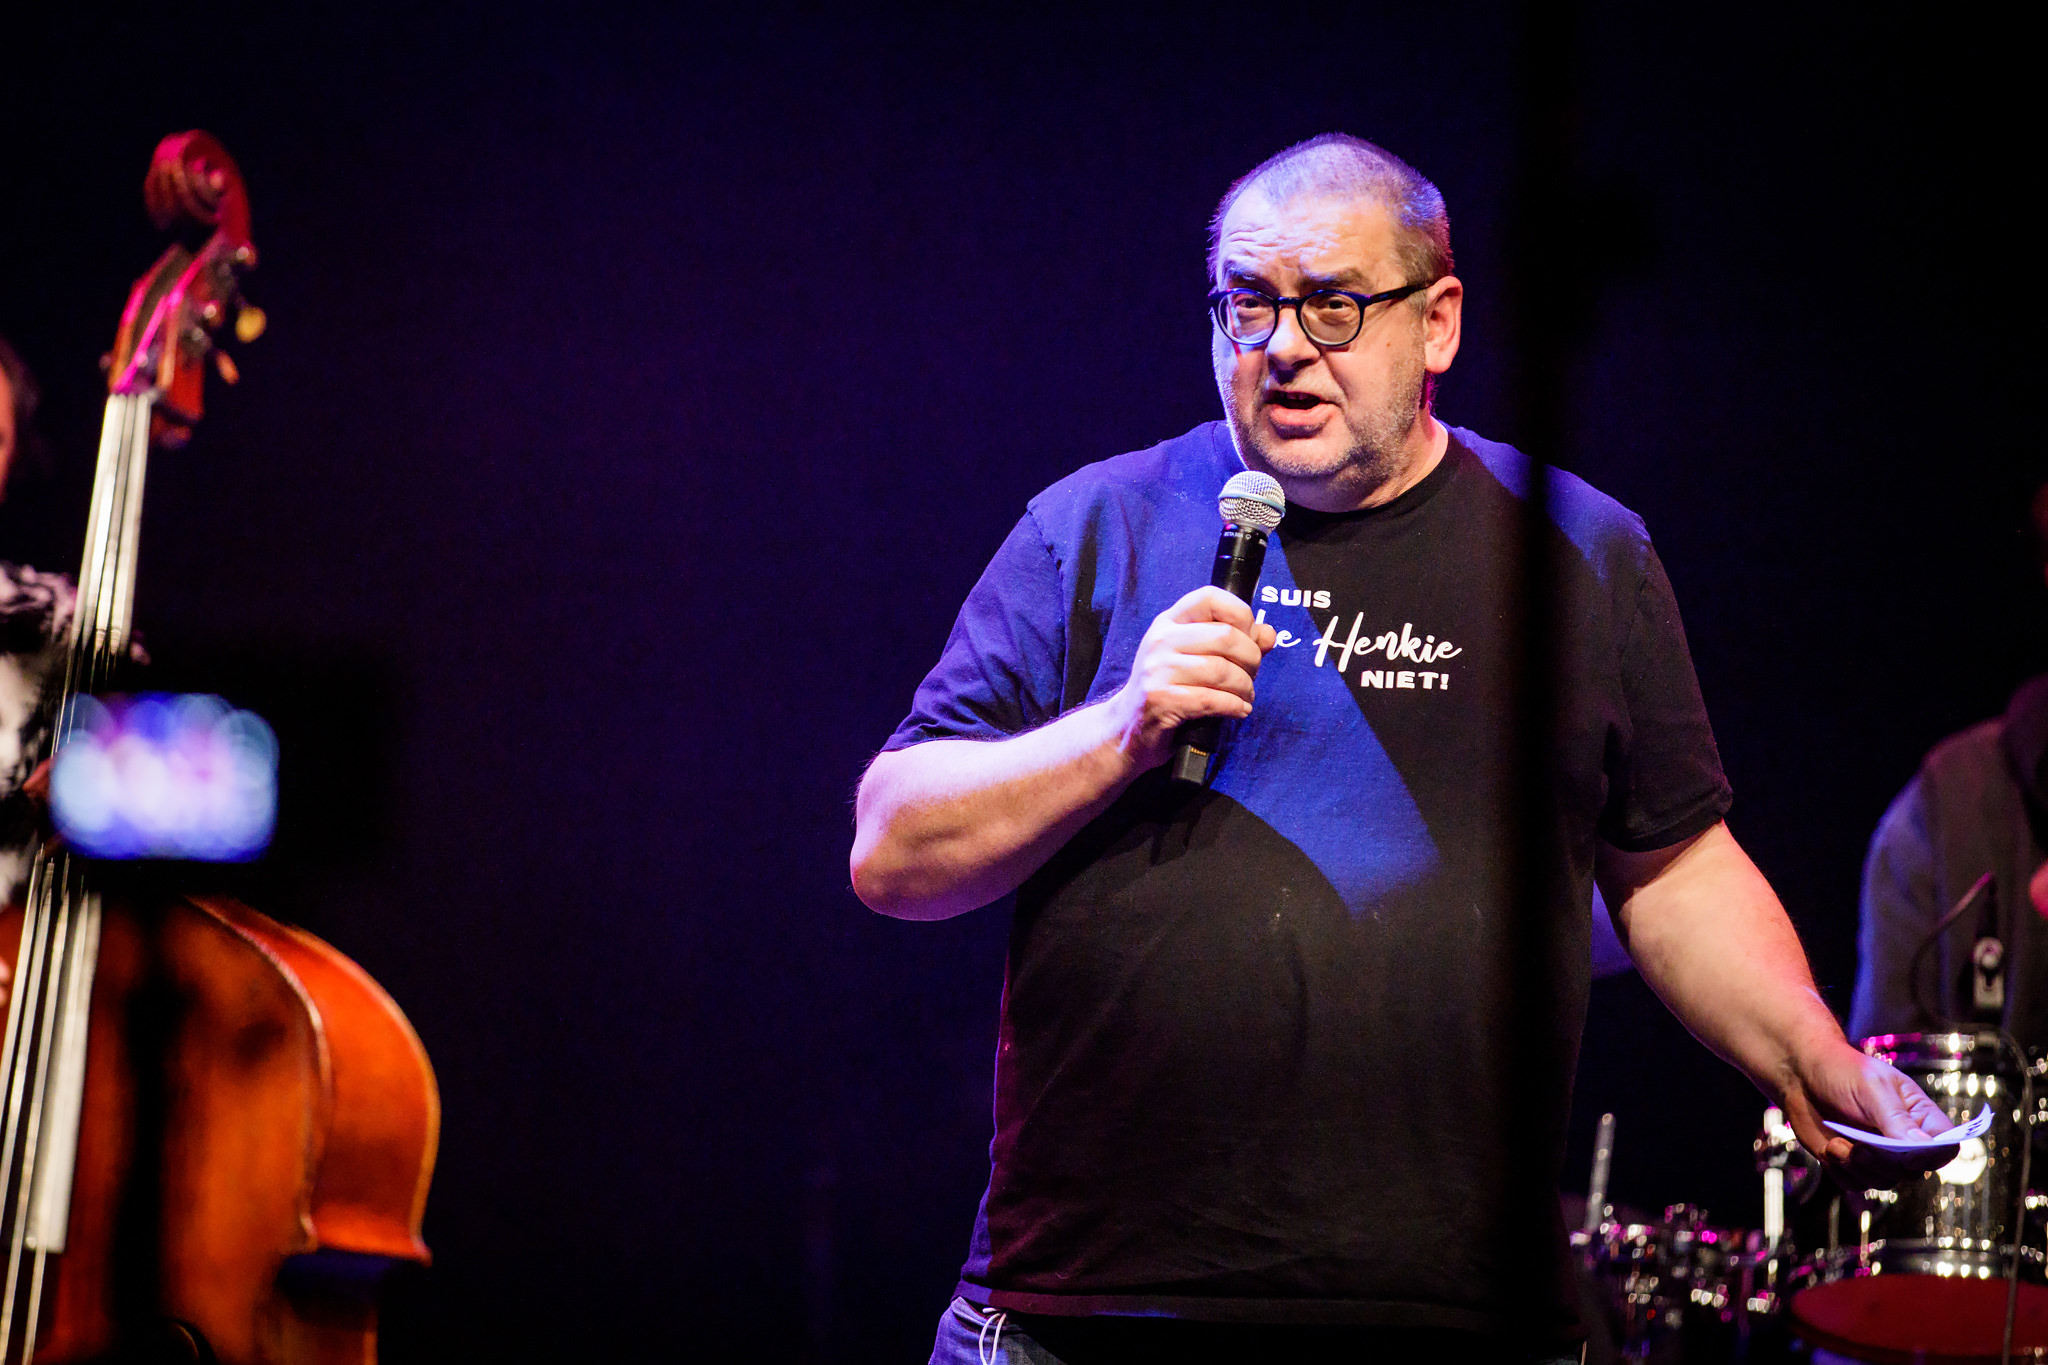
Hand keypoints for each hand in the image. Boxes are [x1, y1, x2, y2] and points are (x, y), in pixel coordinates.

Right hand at [1108, 587, 1276, 769]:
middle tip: (1251, 677)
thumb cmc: (1168, 691)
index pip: (1210, 598)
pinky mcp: (1159, 699)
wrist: (1127, 729)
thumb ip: (1235, 645)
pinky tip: (1238, 711)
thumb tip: (1269, 635)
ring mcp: (1157, 669)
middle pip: (1225, 636)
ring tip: (1245, 698)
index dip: (1241, 614)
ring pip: (1222, 670)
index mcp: (1170, 622)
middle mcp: (1161, 640)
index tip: (1249, 638)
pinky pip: (1211, 699)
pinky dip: (1234, 707)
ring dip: (1244, 688)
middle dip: (1251, 660)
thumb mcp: (1196, 659)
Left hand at [1781, 1038, 1957, 1186]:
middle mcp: (1902, 1139)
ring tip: (1838, 1144)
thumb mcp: (1872, 1088)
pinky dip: (1840, 1171)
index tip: (1908, 1154)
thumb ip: (1897, 1119)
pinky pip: (1855, 1184)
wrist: (1799, 1073)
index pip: (1945, 1147)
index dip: (1933, 1157)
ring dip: (1859, 1167)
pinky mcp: (1852, 1163)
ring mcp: (1878, 1153)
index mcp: (1918, 1115)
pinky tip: (1829, 1147)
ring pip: (1884, 1182)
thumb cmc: (1840, 1070)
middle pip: (1913, 1172)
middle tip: (1861, 1148)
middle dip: (1885, 1164)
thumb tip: (1923, 1149)